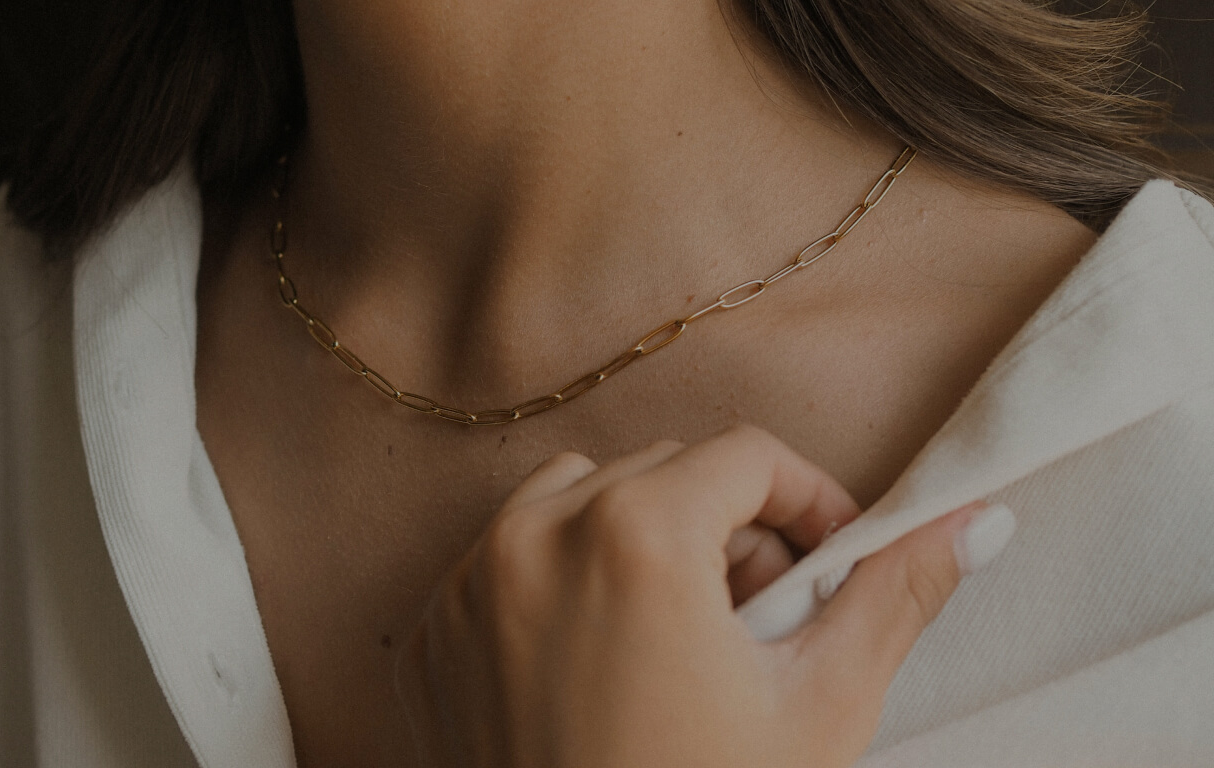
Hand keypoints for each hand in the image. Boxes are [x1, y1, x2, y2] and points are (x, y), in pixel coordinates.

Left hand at [396, 425, 1005, 767]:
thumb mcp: (820, 706)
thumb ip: (893, 595)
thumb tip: (974, 522)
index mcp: (635, 535)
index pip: (747, 454)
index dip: (810, 500)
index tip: (832, 557)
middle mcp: (535, 536)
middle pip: (664, 472)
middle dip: (728, 530)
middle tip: (760, 621)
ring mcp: (468, 583)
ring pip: (577, 497)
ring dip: (638, 539)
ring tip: (678, 635)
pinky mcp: (432, 630)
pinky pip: (506, 557)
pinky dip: (561, 580)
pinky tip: (602, 662)